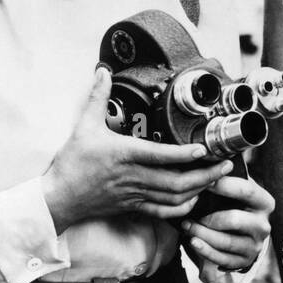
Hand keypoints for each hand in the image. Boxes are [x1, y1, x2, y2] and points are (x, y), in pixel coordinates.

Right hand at [41, 67, 235, 232]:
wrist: (57, 199)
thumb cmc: (71, 163)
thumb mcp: (83, 127)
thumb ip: (97, 98)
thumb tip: (102, 71)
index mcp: (124, 155)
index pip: (160, 156)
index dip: (184, 154)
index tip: (204, 149)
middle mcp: (133, 177)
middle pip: (176, 181)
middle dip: (205, 174)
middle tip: (225, 165)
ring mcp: (135, 194)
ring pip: (173, 197)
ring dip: (199, 189)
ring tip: (217, 178)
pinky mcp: (133, 206)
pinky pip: (162, 211)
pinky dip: (182, 207)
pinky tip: (195, 198)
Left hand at [181, 174, 274, 282]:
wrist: (246, 237)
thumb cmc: (236, 206)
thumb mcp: (239, 193)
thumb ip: (230, 179)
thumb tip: (208, 159)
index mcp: (264, 202)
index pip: (246, 191)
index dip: (224, 185)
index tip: (203, 182)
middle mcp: (263, 225)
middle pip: (234, 220)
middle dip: (208, 217)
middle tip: (189, 213)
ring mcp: (255, 245)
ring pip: (225, 241)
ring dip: (202, 234)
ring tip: (186, 226)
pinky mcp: (244, 261)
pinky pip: (221, 258)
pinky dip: (204, 250)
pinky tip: (193, 241)